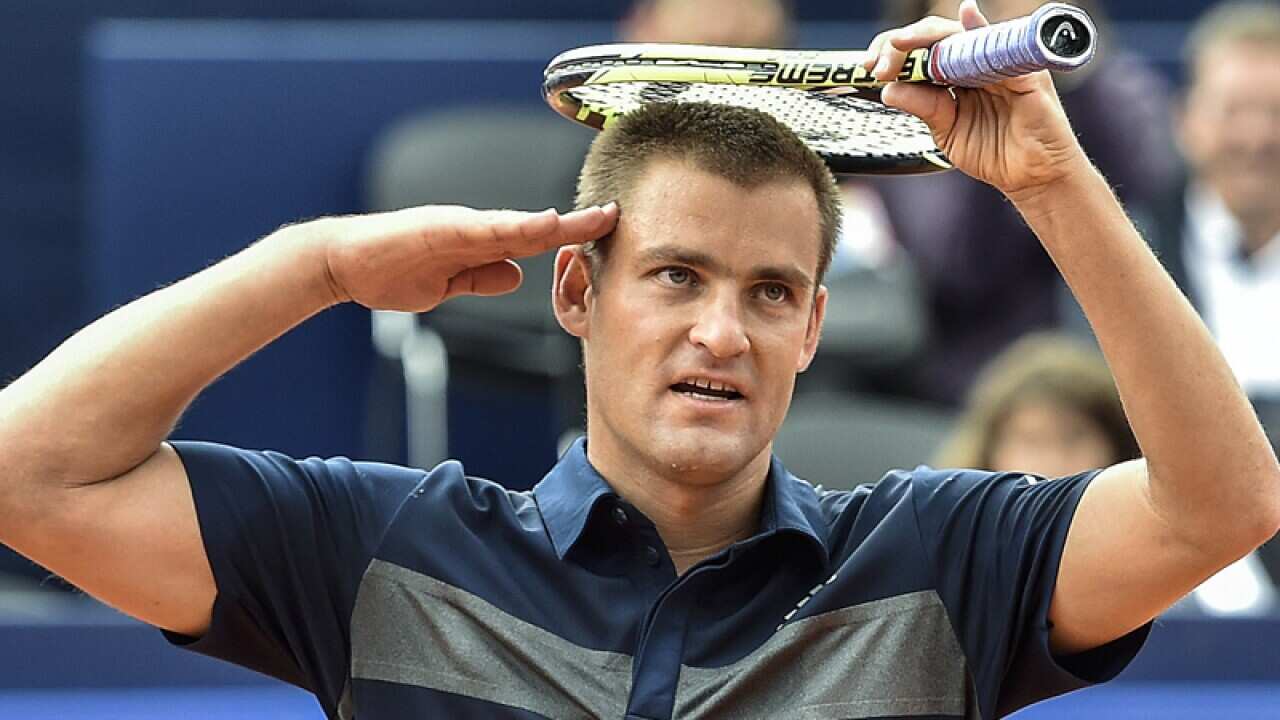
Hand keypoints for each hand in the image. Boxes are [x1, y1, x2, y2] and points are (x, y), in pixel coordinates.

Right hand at [312, 203, 617, 312]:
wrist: (344, 262)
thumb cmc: (393, 270)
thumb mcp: (449, 284)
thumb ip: (483, 277)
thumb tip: (516, 276)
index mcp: (481, 242)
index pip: (536, 238)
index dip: (572, 234)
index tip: (607, 230)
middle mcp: (476, 228)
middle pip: (537, 227)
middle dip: (578, 224)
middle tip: (616, 215)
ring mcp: (458, 226)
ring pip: (517, 224)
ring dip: (557, 225)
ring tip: (593, 220)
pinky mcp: (438, 228)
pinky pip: (482, 229)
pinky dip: (513, 227)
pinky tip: (539, 225)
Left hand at [863, 0, 1090, 196]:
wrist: (1030, 176)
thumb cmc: (993, 151)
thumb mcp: (947, 130)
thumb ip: (923, 106)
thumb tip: (889, 88)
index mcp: (953, 76)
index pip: (919, 52)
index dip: (892, 54)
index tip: (867, 68)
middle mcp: (974, 64)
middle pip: (933, 37)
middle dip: (900, 44)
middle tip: (879, 63)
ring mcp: (998, 64)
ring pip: (959, 36)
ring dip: (926, 38)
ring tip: (900, 44)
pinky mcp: (1022, 71)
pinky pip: (1002, 45)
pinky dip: (982, 29)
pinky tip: (967, 17)